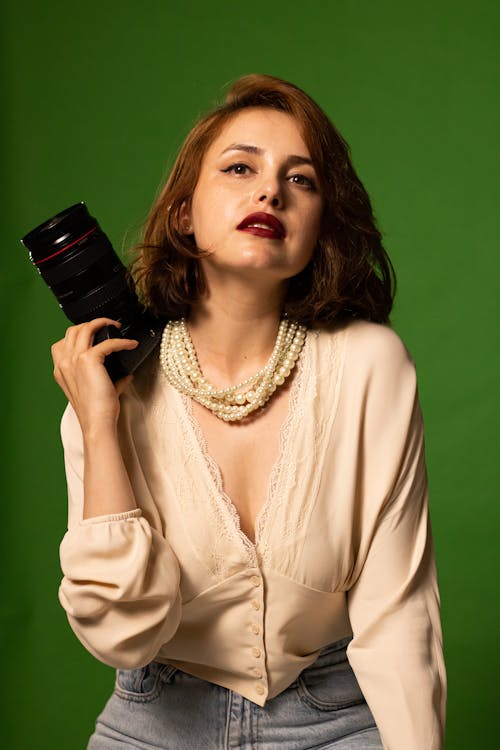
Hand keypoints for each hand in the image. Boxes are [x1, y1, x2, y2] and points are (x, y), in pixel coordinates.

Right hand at [51, 318, 138, 433]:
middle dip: (91, 323)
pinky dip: (122, 341)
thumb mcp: (97, 391)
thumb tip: (127, 374)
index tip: (95, 333)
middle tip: (109, 326)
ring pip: (85, 328)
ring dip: (103, 323)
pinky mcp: (89, 360)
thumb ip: (110, 380)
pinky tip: (131, 344)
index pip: (62, 342)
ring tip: (117, 327)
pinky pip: (107, 342)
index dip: (79, 334)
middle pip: (73, 330)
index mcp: (61, 370)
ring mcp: (74, 360)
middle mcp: (64, 362)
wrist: (97, 422)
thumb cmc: (96, 411)